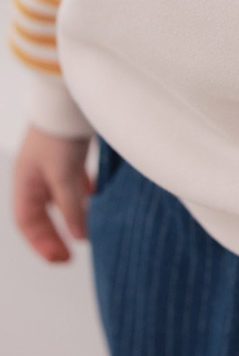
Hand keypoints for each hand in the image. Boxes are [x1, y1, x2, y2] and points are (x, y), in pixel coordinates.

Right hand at [13, 125, 92, 261]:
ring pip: (59, 198)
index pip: (28, 223)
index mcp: (25, 184)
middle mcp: (35, 176)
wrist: (68, 97)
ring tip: (88, 229)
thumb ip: (72, 207)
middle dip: (55, 235)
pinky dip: (83, 193)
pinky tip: (97, 196)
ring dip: (71, 214)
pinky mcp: (68, 154)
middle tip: (71, 254)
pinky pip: (73, 181)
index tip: (62, 258)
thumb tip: (80, 236)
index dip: (43, 244)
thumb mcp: (63, 176)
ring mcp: (51, 164)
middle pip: (42, 214)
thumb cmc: (58, 134)